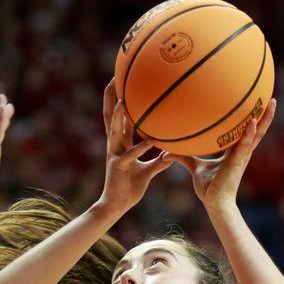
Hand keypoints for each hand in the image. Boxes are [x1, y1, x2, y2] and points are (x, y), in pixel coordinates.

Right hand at [96, 80, 174, 213]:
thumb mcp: (148, 171)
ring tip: (123, 101)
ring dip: (118, 116)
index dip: (120, 99)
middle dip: (111, 97)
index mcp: (121, 144)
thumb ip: (159, 161)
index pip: (119, 117)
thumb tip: (173, 152)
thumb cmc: (130, 188)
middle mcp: (115, 145)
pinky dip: (140, 147)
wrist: (116, 206)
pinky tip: (151, 141)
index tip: (122, 81)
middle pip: (110, 116)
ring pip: (114, 131)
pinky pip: (130, 155)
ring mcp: (114, 155)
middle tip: (114, 77)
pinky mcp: (119, 167)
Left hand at [171, 99, 275, 210]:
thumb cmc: (208, 188)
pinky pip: (245, 145)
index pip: (246, 131)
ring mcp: (242, 156)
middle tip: (273, 99)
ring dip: (265, 118)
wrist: (215, 203)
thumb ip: (183, 156)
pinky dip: (249, 133)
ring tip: (272, 103)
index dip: (252, 119)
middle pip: (257, 130)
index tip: (257, 104)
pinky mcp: (238, 162)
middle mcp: (242, 152)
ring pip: (257, 134)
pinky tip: (252, 121)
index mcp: (235, 151)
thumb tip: (166, 151)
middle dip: (265, 115)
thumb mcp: (194, 168)